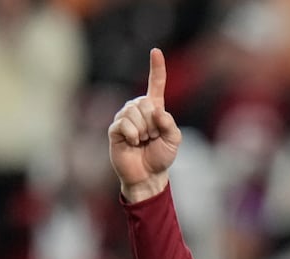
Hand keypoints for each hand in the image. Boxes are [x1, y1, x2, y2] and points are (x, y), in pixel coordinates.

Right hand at [108, 48, 180, 202]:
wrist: (148, 176)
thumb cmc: (161, 157)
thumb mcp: (174, 140)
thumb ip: (170, 124)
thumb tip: (156, 110)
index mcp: (154, 108)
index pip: (156, 84)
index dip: (156, 68)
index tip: (156, 51)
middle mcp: (138, 109)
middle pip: (145, 103)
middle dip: (153, 123)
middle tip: (152, 138)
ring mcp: (125, 117)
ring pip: (134, 113)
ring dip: (143, 131)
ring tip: (143, 142)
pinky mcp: (115, 128)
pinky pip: (124, 124)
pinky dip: (133, 135)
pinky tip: (133, 143)